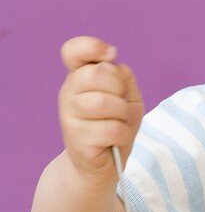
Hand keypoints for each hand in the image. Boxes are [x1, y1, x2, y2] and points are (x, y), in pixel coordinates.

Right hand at [59, 35, 143, 183]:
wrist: (103, 165)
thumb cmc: (115, 126)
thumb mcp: (127, 97)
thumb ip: (123, 77)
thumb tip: (113, 64)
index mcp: (79, 78)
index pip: (73, 51)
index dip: (91, 46)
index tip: (111, 54)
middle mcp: (69, 94)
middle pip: (95, 75)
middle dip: (119, 89)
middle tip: (121, 104)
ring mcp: (69, 117)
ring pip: (103, 103)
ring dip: (122, 114)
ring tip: (120, 122)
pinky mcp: (77, 140)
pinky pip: (110, 129)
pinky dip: (123, 134)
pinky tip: (116, 139)